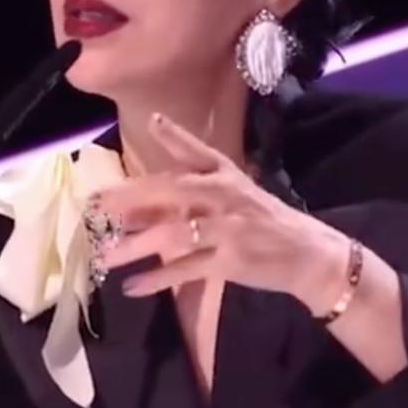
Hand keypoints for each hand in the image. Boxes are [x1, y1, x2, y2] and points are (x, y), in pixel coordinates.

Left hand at [90, 113, 348, 313]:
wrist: (311, 255)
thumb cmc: (265, 223)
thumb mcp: (236, 195)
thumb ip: (190, 195)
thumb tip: (138, 204)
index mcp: (226, 176)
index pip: (197, 151)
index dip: (175, 135)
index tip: (153, 120)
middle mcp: (224, 196)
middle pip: (171, 192)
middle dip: (130, 199)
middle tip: (96, 206)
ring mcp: (228, 228)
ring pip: (172, 235)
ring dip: (134, 246)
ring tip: (104, 256)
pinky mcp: (231, 261)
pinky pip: (186, 270)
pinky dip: (157, 280)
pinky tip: (132, 287)